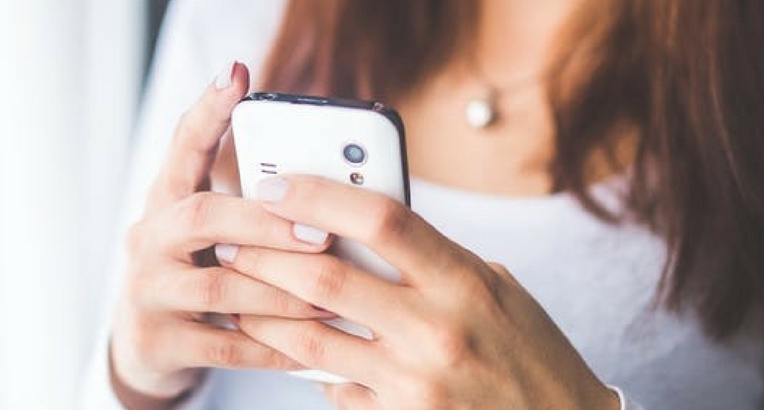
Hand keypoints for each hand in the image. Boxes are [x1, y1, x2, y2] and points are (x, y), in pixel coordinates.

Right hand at [109, 63, 334, 408]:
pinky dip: (270, 348)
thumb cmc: (200, 275)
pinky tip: (308, 349)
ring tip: (330, 298)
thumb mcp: (215, 235)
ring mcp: (147, 291)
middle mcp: (148, 239)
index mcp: (166, 202)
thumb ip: (254, 207)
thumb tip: (332, 183)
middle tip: (321, 232)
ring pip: (218, 287)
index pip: (183, 146)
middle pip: (201, 214)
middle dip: (266, 222)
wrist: (147, 347)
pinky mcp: (157, 341)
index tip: (237, 73)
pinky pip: (223, 346)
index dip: (209, 111)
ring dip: (280, 293)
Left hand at [217, 175, 619, 409]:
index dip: (320, 195)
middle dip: (267, 254)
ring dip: (264, 312)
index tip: (278, 183)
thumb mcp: (496, 288)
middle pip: (327, 279)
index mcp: (466, 281)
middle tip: (233, 239)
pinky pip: (335, 390)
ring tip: (237, 291)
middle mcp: (438, 330)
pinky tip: (290, 349)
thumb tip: (361, 227)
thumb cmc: (530, 352)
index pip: (381, 219)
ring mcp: (416, 383)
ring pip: (312, 341)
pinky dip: (309, 368)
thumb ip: (434, 260)